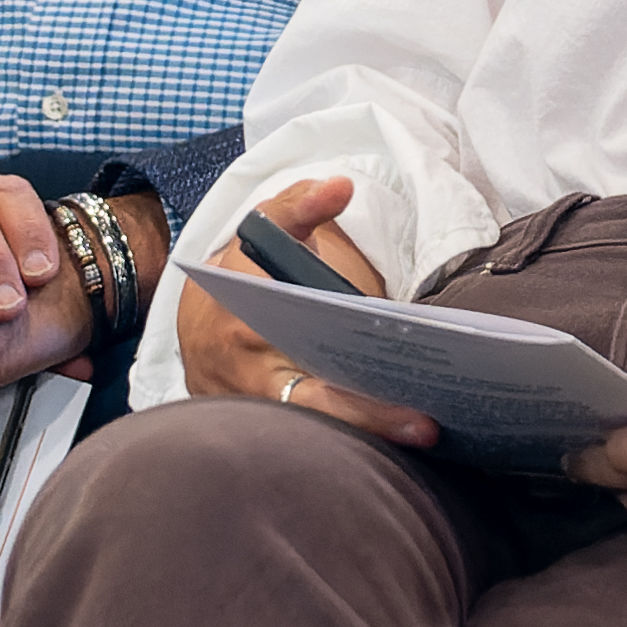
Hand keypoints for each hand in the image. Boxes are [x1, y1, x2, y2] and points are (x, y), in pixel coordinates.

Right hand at [167, 176, 434, 448]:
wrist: (198, 315)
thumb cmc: (244, 269)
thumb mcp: (263, 226)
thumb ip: (301, 204)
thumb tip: (341, 187)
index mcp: (245, 321)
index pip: (302, 346)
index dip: (346, 364)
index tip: (400, 369)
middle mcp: (244, 373)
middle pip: (311, 405)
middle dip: (368, 418)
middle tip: (428, 425)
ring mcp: (250, 408)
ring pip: (312, 430)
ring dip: (364, 435)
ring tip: (425, 431)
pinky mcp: (262, 427)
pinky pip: (308, 440)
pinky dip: (349, 440)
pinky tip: (397, 432)